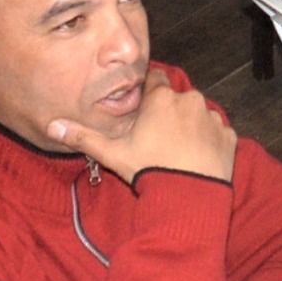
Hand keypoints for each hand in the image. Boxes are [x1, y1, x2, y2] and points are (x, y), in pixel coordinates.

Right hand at [46, 71, 239, 184]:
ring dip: (190, 126)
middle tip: (158, 139)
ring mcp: (212, 118)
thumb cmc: (149, 171)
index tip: (144, 112)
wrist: (187, 199)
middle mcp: (190, 101)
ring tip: (178, 152)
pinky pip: (218, 134)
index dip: (148, 95)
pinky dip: (209, 143)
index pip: (154, 81)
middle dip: (169, 113)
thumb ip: (83, 137)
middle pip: (177, 99)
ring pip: (199, 115)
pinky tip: (197, 160)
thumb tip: (52, 126)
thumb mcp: (112, 153)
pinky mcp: (229, 137)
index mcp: (162, 98)